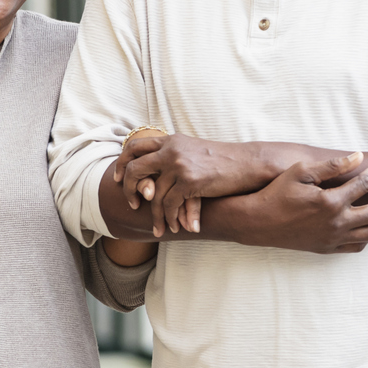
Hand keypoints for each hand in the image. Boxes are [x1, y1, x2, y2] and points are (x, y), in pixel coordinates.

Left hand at [113, 134, 273, 234]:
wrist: (248, 163)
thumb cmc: (224, 161)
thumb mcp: (194, 150)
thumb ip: (174, 156)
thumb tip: (156, 172)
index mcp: (171, 140)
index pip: (135, 146)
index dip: (122, 162)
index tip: (119, 178)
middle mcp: (171, 149)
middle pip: (135, 169)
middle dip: (128, 189)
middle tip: (132, 204)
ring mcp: (179, 164)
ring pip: (154, 194)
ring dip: (155, 215)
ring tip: (160, 228)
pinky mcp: (189, 180)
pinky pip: (169, 204)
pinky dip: (170, 218)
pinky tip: (176, 227)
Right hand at [230, 153, 367, 252]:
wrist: (257, 223)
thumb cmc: (277, 193)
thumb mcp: (301, 172)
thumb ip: (331, 165)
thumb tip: (358, 156)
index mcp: (331, 202)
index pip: (365, 184)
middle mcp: (336, 223)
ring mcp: (332, 238)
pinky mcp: (326, 248)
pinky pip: (355, 247)